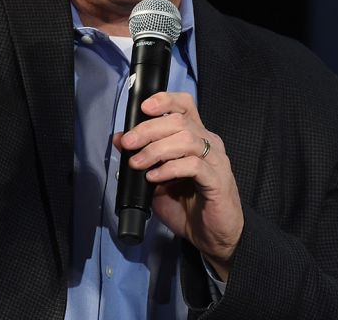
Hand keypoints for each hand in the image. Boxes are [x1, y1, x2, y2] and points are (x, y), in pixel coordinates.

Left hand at [112, 92, 243, 279]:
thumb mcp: (156, 180)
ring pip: (186, 139)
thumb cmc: (187, 206)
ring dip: (156, 149)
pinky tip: (155, 177)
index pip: (185, 105)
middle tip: (128, 143)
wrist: (213, 237)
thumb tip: (119, 139)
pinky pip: (194, 165)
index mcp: (196, 136)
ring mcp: (216, 160)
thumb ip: (142, 159)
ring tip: (137, 163)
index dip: (165, 100)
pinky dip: (170, 168)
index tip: (143, 107)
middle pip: (179, 121)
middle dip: (148, 129)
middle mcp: (209, 143)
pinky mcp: (218, 180)